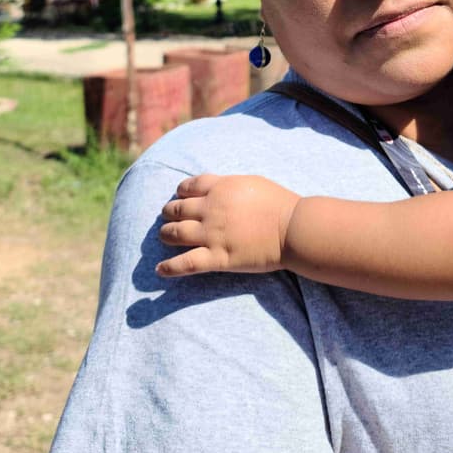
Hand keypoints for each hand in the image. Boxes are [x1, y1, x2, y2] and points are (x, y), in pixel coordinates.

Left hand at [157, 174, 299, 277]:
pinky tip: (160, 269)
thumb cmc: (279, 203)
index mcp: (220, 188)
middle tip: (168, 218)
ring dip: (165, 234)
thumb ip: (230, 186)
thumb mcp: (252, 183)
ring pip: (174, 233)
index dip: (180, 192)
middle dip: (169, 213)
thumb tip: (217, 189)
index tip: (180, 197)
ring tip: (164, 237)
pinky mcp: (218, 258)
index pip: (188, 186)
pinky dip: (169, 267)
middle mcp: (210, 209)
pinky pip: (185, 263)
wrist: (293, 228)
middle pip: (176, 209)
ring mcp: (212, 234)